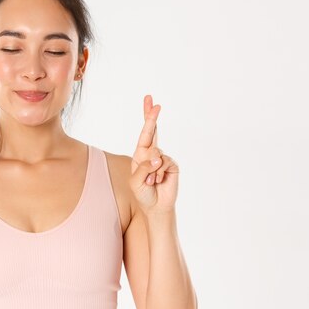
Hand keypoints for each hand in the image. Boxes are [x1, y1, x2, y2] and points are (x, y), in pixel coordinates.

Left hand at [130, 95, 179, 214]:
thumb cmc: (143, 194)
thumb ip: (143, 167)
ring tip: (151, 181)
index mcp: (140, 154)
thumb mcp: (135, 181)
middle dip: (151, 117)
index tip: (150, 101)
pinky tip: (159, 181)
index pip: (145, 133)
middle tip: (155, 103)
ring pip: (155, 154)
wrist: (156, 207)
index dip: (148, 117)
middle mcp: (152, 154)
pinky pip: (164, 162)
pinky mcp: (172, 165)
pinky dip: (159, 173)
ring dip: (150, 170)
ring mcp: (163, 159)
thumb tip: (157, 157)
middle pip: (153, 131)